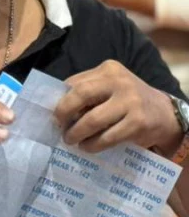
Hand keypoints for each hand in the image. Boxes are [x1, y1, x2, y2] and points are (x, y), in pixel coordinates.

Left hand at [54, 61, 181, 155]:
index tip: (53, 114)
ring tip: (70, 140)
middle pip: (80, 94)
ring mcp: (130, 101)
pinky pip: (107, 137)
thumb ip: (87, 91)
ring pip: (92, 120)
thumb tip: (56, 108)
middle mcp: (119, 81)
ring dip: (76, 133)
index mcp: (108, 69)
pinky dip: (92, 144)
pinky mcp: (137, 123)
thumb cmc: (127, 100)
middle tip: (58, 126)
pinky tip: (87, 147)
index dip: (59, 100)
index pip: (75, 82)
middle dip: (63, 112)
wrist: (164, 113)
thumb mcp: (110, 87)